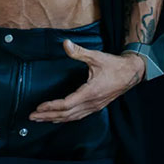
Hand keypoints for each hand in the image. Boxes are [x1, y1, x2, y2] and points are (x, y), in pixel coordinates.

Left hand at [28, 39, 144, 123]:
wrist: (131, 74)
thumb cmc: (114, 66)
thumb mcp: (96, 57)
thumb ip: (79, 52)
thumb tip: (65, 43)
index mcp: (90, 92)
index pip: (67, 104)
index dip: (52, 106)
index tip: (39, 107)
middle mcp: (92, 103)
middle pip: (66, 114)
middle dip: (48, 116)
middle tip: (32, 117)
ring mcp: (94, 107)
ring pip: (72, 118)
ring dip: (55, 119)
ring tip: (40, 120)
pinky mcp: (96, 107)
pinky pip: (78, 116)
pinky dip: (65, 119)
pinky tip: (57, 119)